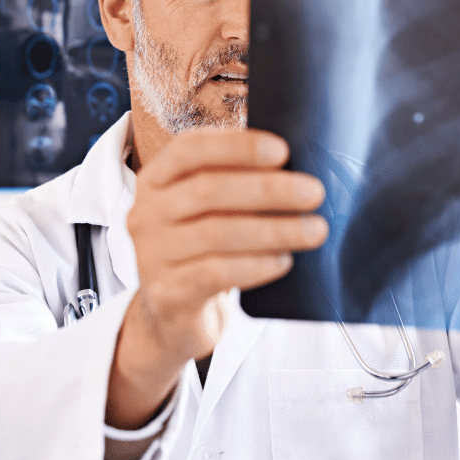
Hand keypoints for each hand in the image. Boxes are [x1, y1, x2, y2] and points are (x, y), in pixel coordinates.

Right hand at [105, 129, 326, 428]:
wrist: (172, 314)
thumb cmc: (203, 248)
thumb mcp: (208, 208)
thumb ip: (237, 182)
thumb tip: (298, 167)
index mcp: (156, 178)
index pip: (190, 148)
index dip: (237, 146)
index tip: (283, 151)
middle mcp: (145, 212)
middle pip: (208, 190)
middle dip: (268, 189)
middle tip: (314, 193)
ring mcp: (150, 255)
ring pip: (216, 233)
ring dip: (274, 229)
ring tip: (314, 229)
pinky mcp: (166, 293)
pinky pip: (216, 273)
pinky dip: (256, 264)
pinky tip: (284, 260)